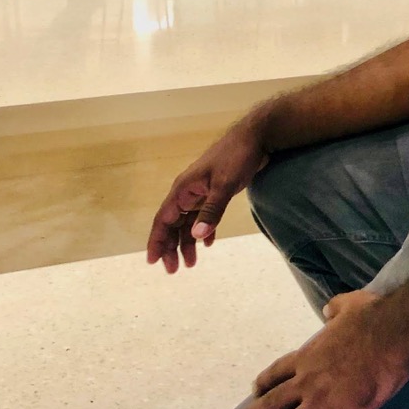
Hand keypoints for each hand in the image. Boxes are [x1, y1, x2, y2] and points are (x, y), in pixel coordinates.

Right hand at [146, 116, 269, 272]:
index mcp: (183, 189)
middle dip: (171, 247)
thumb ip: (211, 211)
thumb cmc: (237, 157)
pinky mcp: (214, 192)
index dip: (156, 240)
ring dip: (188, 243)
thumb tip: (196, 237)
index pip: (163, 219)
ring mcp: (201, 192)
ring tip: (191, 264)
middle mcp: (187, 192)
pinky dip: (203, 230)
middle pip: (173, 224)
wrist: (255, 137)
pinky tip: (208, 243)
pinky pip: (203, 216)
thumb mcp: (224, 185)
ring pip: (188, 222)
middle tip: (174, 270)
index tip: (152, 261)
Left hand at [231, 294, 408, 408]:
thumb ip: (334, 308)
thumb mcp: (348, 303)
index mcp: (308, 356)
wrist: (392, 331)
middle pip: (270, 403)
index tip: (253, 391)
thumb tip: (328, 308)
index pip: (277, 372)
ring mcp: (323, 401)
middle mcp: (307, 381)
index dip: (263, 383)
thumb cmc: (372, 315)